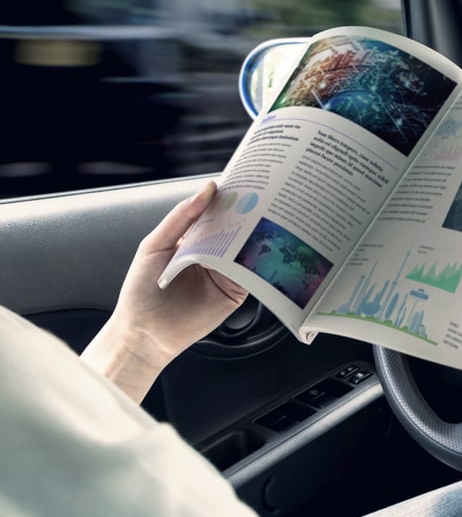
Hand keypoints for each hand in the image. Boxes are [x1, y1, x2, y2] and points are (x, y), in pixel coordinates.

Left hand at [98, 182, 248, 365]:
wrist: (144, 333)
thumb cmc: (141, 291)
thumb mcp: (155, 244)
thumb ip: (181, 217)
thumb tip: (207, 190)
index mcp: (192, 240)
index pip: (215, 214)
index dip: (227, 199)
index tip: (243, 183)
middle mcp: (212, 255)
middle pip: (234, 229)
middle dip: (247, 214)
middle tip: (261, 198)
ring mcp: (225, 273)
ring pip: (246, 249)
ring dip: (255, 235)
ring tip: (264, 219)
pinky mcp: (235, 292)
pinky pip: (251, 274)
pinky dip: (258, 262)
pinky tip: (261, 251)